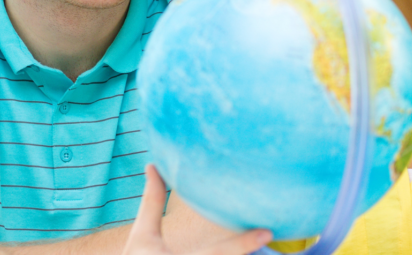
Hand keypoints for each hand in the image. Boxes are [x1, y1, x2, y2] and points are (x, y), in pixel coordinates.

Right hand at [124, 165, 271, 254]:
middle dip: (247, 248)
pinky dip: (237, 253)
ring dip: (242, 251)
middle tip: (270, 233)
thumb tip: (152, 165)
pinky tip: (251, 243)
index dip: (243, 244)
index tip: (268, 232)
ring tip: (261, 238)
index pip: (218, 252)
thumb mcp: (142, 235)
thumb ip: (152, 202)